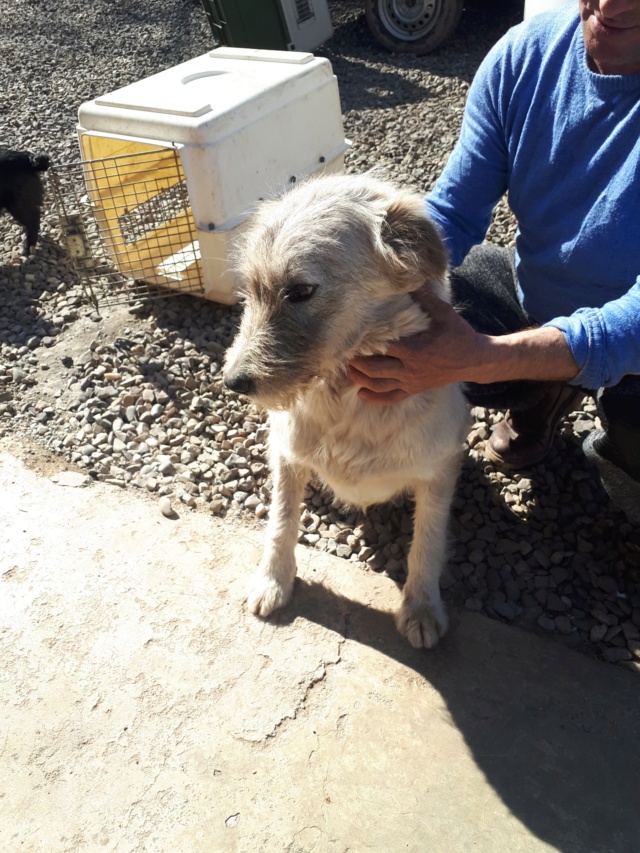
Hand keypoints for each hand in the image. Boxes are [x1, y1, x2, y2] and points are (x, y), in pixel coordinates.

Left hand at [348, 288, 488, 404]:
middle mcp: (410, 368)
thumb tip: (412, 279)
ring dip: (362, 379)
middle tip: (343, 355)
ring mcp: (412, 381)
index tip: (351, 338)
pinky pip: (392, 397)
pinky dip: (376, 398)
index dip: (365, 344)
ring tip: (349, 371)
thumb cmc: (459, 335)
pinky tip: (362, 393)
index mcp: (414, 349)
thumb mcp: (444, 314)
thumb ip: (425, 298)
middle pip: (375, 369)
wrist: (475, 359)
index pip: (383, 347)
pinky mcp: (415, 389)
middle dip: (357, 364)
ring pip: (380, 385)